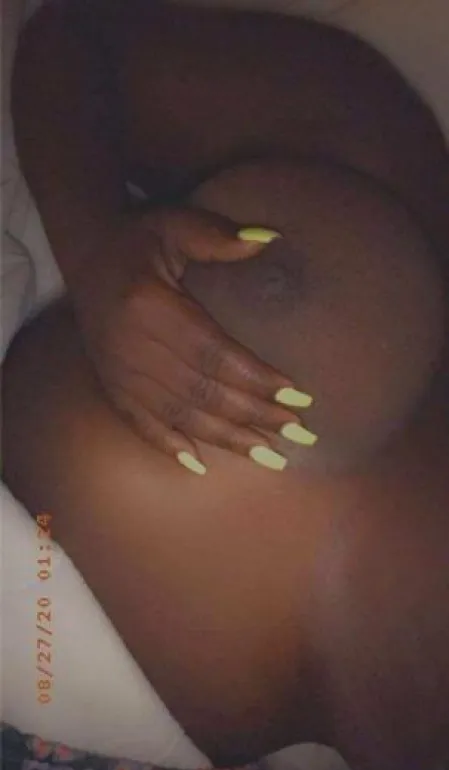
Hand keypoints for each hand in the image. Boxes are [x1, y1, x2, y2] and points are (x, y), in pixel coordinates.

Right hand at [69, 208, 312, 473]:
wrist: (85, 256)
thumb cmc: (139, 240)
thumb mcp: (175, 223)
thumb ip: (218, 235)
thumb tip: (270, 239)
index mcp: (150, 305)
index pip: (213, 352)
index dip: (256, 378)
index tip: (298, 398)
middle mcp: (132, 346)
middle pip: (203, 391)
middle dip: (254, 416)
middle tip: (300, 433)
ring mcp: (119, 372)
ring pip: (179, 414)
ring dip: (226, 438)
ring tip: (270, 456)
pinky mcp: (112, 386)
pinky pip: (140, 424)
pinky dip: (169, 446)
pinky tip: (200, 467)